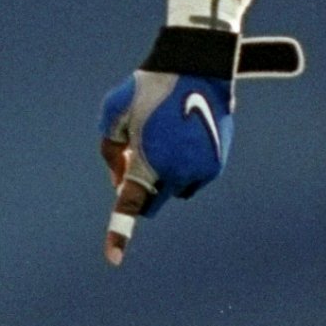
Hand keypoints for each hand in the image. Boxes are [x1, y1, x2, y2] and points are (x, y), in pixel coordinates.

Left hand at [97, 0, 302, 264]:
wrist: (196, 66)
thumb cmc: (147, 88)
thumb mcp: (113, 114)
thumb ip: (110, 151)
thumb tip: (120, 180)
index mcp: (148, 161)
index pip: (131, 204)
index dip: (120, 234)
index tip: (113, 259)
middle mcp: (177, 172)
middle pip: (151, 200)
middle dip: (140, 187)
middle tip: (133, 154)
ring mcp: (200, 170)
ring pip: (174, 189)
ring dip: (163, 175)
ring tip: (162, 137)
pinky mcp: (216, 164)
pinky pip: (193, 177)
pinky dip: (183, 166)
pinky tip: (180, 136)